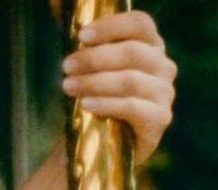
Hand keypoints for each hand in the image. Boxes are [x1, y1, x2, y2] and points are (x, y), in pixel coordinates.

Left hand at [64, 11, 177, 167]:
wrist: (97, 147)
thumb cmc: (93, 99)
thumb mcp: (89, 68)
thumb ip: (83, 41)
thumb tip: (53, 3)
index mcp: (150, 46)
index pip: (140, 24)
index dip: (111, 26)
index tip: (81, 36)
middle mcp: (163, 67)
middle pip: (132, 52)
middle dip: (94, 58)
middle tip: (66, 66)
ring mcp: (165, 94)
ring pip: (130, 80)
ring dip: (95, 81)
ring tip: (69, 86)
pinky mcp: (160, 120)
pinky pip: (133, 107)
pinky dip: (107, 104)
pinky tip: (86, 105)